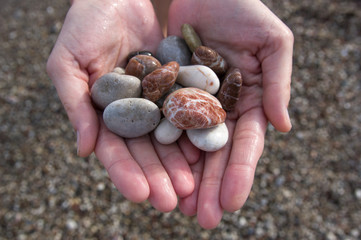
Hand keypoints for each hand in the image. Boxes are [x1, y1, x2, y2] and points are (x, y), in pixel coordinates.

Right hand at [47, 0, 196, 211]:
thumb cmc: (84, 26)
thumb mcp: (68, 62)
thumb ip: (75, 104)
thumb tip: (84, 150)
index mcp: (103, 115)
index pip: (114, 150)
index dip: (126, 173)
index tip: (141, 195)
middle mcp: (131, 114)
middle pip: (145, 151)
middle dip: (158, 176)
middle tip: (174, 201)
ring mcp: (154, 102)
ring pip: (168, 138)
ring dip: (179, 163)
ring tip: (193, 186)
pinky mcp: (174, 87)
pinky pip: (185, 111)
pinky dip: (193, 132)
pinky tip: (205, 152)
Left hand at [168, 0, 293, 227]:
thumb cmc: (243, 9)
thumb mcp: (271, 42)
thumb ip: (277, 84)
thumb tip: (282, 127)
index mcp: (248, 101)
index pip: (245, 143)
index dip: (239, 172)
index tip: (232, 201)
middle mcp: (219, 109)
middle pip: (214, 153)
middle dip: (209, 186)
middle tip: (202, 219)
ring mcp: (191, 103)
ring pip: (187, 146)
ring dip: (183, 177)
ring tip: (176, 206)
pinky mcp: (166, 93)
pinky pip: (162, 123)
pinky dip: (160, 148)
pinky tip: (156, 172)